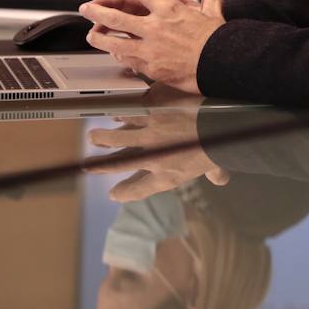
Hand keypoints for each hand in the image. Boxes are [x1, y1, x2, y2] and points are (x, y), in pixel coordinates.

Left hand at [80, 0, 227, 94]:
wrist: (221, 65)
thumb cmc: (218, 40)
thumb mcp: (214, 14)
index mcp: (168, 9)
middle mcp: (154, 26)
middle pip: (115, 16)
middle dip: (96, 11)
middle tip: (86, 8)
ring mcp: (149, 48)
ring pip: (113, 41)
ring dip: (99, 37)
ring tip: (91, 35)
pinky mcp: (150, 67)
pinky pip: (127, 60)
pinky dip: (119, 57)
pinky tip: (114, 55)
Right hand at [84, 113, 228, 200]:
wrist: (219, 125)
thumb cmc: (220, 148)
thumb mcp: (216, 165)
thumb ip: (215, 173)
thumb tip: (221, 179)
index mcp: (166, 176)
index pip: (139, 189)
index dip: (124, 193)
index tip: (113, 194)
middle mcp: (152, 158)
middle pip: (118, 164)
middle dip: (100, 166)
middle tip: (87, 166)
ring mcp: (149, 135)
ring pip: (117, 137)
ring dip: (103, 138)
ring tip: (92, 137)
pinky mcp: (153, 114)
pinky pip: (131, 115)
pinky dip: (122, 116)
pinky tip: (115, 115)